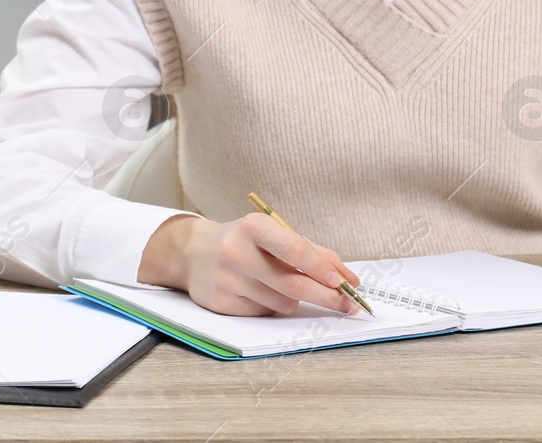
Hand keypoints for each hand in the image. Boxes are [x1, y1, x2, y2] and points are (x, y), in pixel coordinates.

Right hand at [137, 213, 362, 315]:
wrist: (193, 254)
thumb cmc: (244, 242)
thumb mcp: (273, 234)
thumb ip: (311, 252)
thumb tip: (347, 278)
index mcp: (253, 227)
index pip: (294, 249)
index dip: (323, 268)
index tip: (345, 282)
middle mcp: (236, 252)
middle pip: (293, 284)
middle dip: (326, 297)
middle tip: (348, 304)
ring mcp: (227, 279)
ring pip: (282, 303)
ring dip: (293, 300)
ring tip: (277, 284)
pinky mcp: (222, 303)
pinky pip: (264, 312)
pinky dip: (271, 306)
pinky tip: (256, 292)